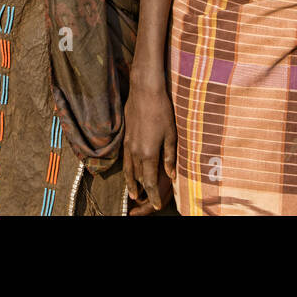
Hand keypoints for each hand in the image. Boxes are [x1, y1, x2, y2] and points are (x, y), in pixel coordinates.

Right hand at [123, 78, 177, 211]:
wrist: (144, 91)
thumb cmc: (162, 111)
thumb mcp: (171, 135)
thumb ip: (170, 157)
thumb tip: (172, 176)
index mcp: (148, 153)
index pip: (150, 182)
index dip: (153, 196)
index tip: (156, 205)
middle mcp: (135, 152)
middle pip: (137, 178)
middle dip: (142, 192)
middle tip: (144, 203)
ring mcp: (128, 144)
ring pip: (128, 170)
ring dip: (131, 183)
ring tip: (133, 194)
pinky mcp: (125, 136)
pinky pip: (125, 159)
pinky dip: (127, 169)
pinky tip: (129, 171)